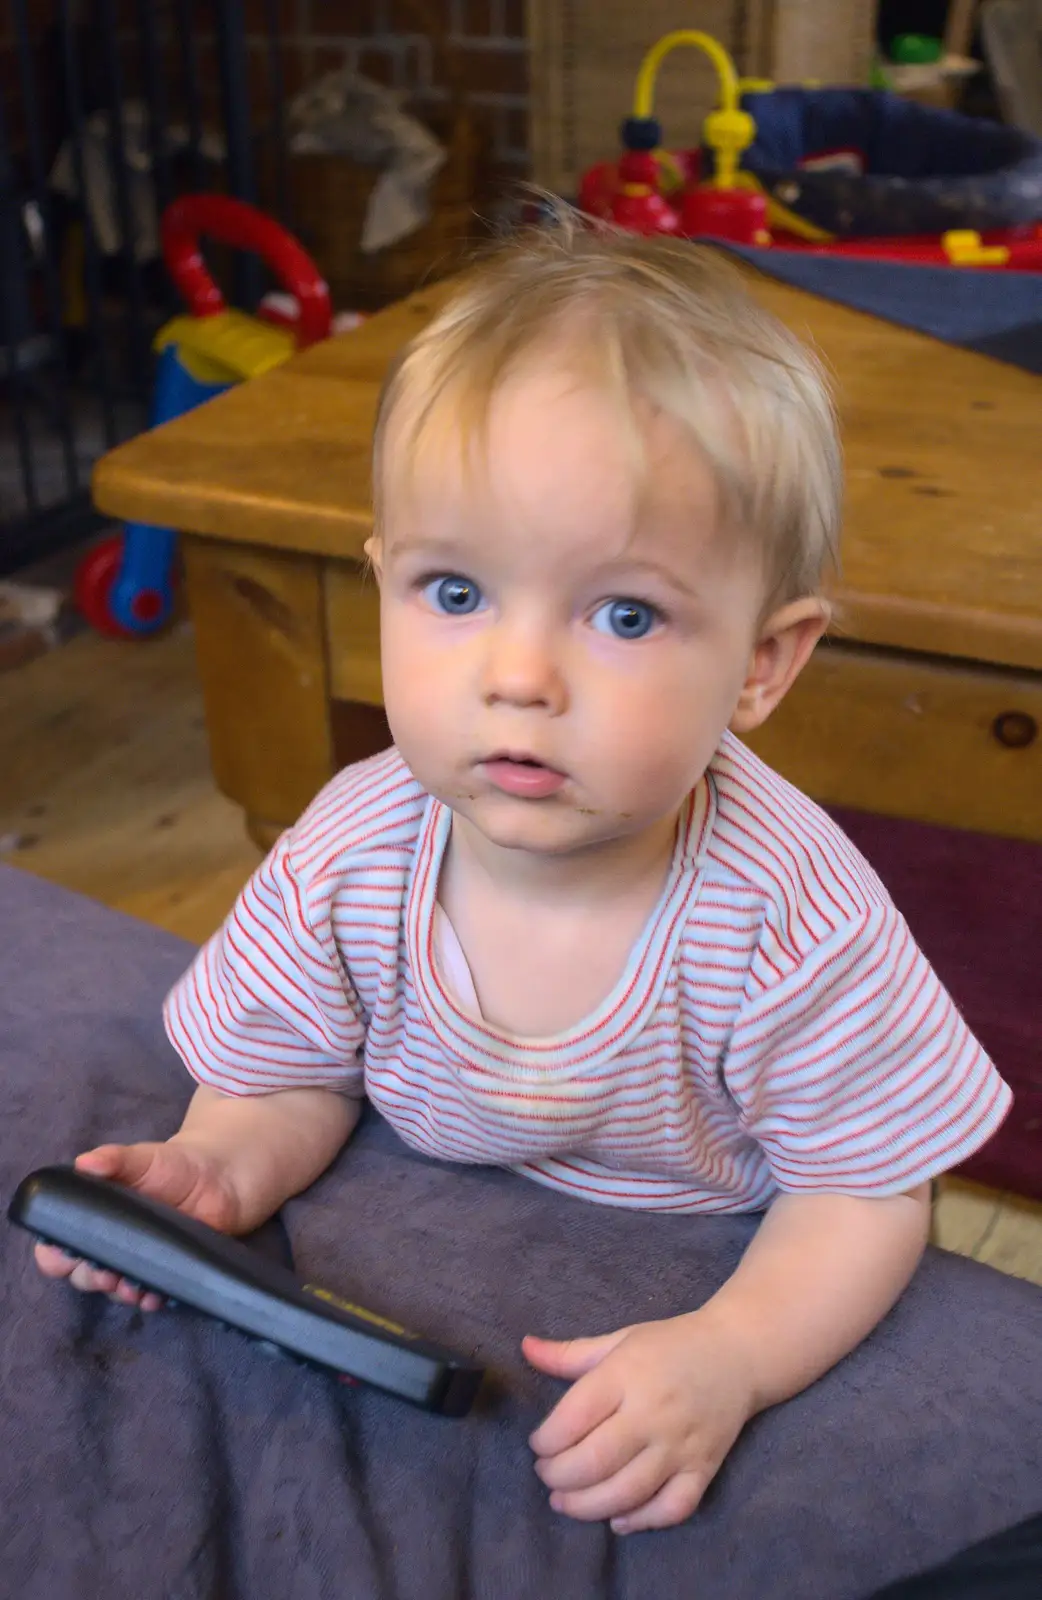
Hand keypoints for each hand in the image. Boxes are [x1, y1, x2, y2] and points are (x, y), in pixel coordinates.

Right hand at [33, 1139, 244, 1312]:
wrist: (221, 1177)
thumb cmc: (173, 1165)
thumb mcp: (142, 1158)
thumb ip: (113, 1159)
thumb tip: (86, 1163)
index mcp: (93, 1218)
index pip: (56, 1247)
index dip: (55, 1255)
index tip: (68, 1252)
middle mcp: (108, 1245)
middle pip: (82, 1275)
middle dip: (89, 1278)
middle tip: (105, 1272)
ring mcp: (136, 1263)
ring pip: (114, 1290)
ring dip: (120, 1293)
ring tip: (133, 1286)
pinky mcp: (165, 1274)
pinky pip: (150, 1295)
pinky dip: (150, 1298)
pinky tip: (156, 1295)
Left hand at [524, 1311, 754, 1533]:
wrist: (737, 1353)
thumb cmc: (670, 1344)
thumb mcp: (619, 1339)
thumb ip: (569, 1353)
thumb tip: (525, 1348)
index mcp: (627, 1374)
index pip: (574, 1417)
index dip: (546, 1440)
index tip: (537, 1444)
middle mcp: (652, 1412)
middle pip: (596, 1460)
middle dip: (560, 1477)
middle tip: (547, 1476)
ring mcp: (680, 1444)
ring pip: (629, 1491)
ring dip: (588, 1506)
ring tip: (566, 1503)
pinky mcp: (704, 1468)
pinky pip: (673, 1507)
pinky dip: (643, 1521)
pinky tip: (618, 1519)